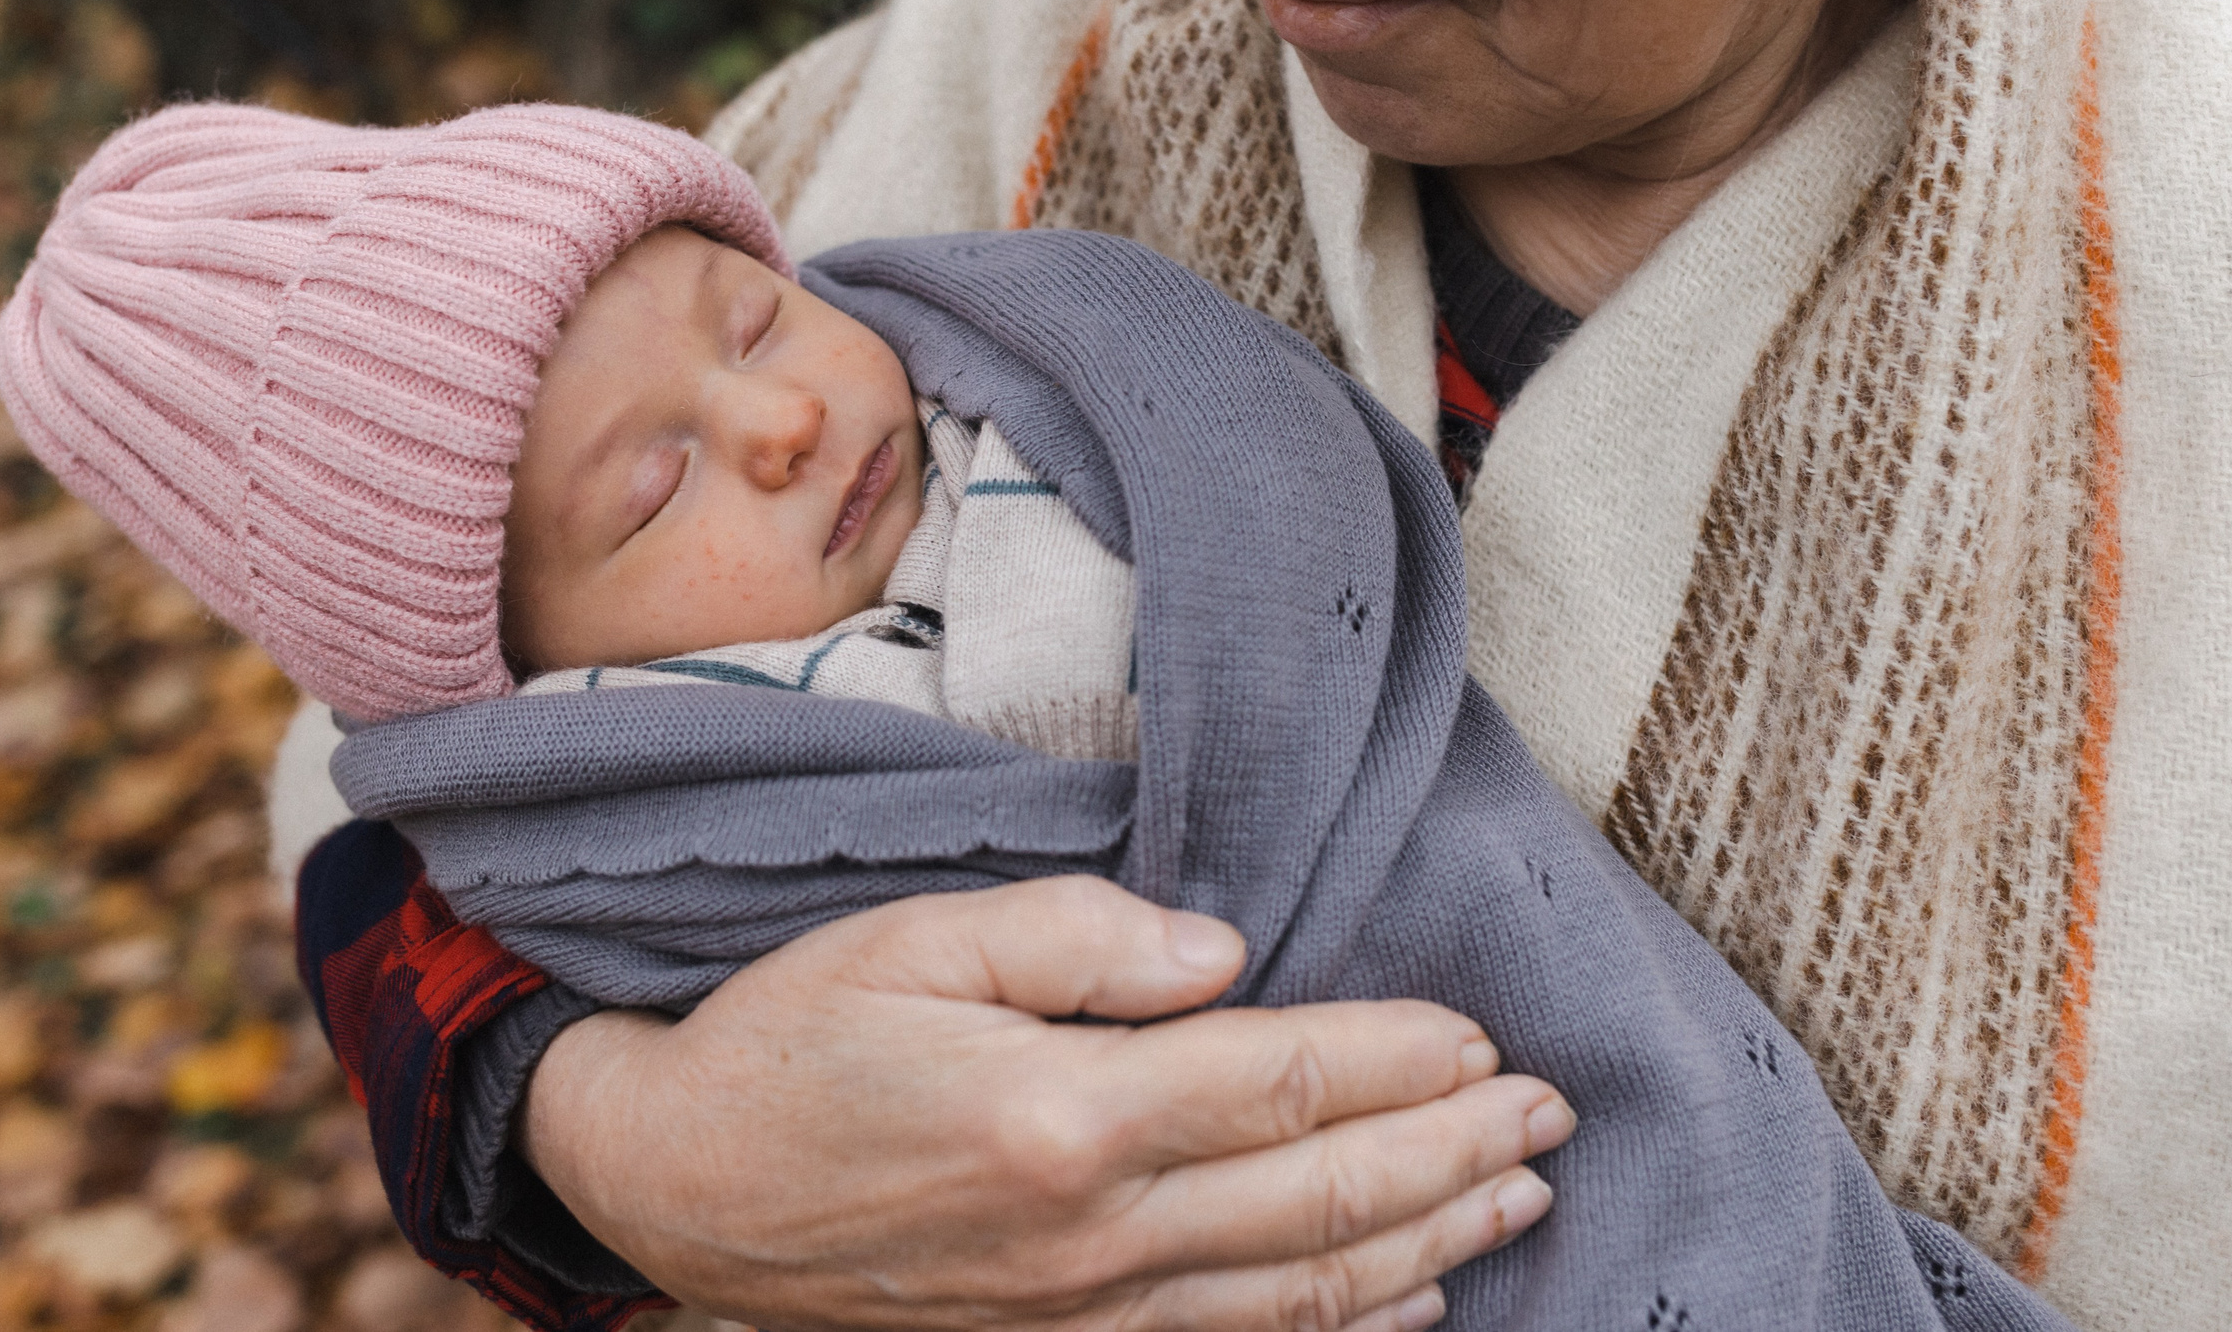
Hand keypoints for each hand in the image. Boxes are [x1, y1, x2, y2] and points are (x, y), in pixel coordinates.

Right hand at [522, 876, 1573, 1331]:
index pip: (1282, 1082)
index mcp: (1063, 1112)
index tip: (1481, 1031)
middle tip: (1551, 1112)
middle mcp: (1092, 1235)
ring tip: (1520, 1199)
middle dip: (1455, 1153)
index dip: (1398, 1057)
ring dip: (1429, 1245)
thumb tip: (1221, 956)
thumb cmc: (793, 1037)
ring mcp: (1081, 1318)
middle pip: (1321, 1196)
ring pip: (1300, 1290)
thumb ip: (1076, 937)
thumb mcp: (912, 937)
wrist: (680, 1183)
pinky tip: (1409, 1308)